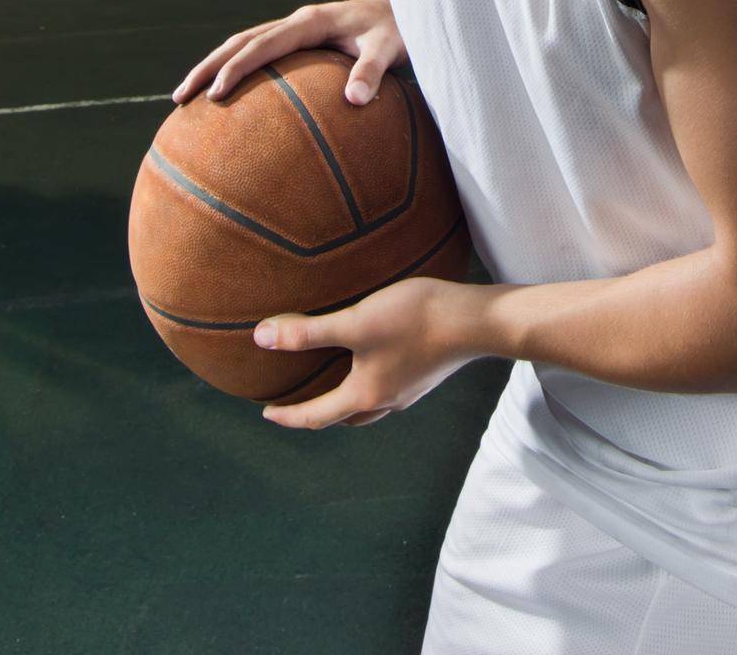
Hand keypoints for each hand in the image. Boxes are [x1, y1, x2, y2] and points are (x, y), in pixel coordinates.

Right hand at [171, 0, 407, 107]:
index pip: (262, 45)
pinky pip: (260, 54)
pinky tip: (228, 98)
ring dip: (213, 66)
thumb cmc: (398, 30)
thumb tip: (356, 100)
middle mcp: (297, 22)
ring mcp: (295, 31)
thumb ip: (373, 71)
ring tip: (186, 98)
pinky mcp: (299, 41)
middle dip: (207, 67)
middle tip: (180, 97)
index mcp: (311, 22)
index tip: (215, 94)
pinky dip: (236, 70)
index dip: (236, 68)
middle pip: (239, 41)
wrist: (405, 9)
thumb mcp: (391, 48)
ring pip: (243, 45)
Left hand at [254, 277, 477, 428]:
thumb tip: (262, 339)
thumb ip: (309, 332)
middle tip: (299, 403)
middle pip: (343, 417)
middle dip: (318, 414)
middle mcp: (386, 400)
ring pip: (368, 407)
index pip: (316, 415)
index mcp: (364, 395)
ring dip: (346, 402)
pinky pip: (388, 390)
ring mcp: (409, 390)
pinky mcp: (425, 374)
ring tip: (334, 385)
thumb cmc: (414, 320)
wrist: (475, 321)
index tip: (267, 415)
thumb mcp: (356, 322)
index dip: (289, 416)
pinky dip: (370, 386)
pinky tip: (375, 361)